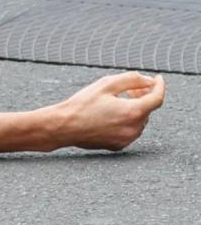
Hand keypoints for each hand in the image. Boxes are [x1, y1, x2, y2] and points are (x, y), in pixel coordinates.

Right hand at [50, 72, 165, 151]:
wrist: (64, 126)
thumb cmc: (82, 104)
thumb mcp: (105, 85)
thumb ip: (131, 80)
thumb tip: (149, 81)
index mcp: (132, 112)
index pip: (157, 98)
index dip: (160, 86)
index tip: (158, 78)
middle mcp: (134, 128)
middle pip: (147, 109)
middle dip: (143, 97)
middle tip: (131, 88)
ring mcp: (127, 139)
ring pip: (139, 121)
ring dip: (135, 109)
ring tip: (117, 101)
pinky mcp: (119, 145)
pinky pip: (130, 131)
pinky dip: (126, 121)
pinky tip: (111, 114)